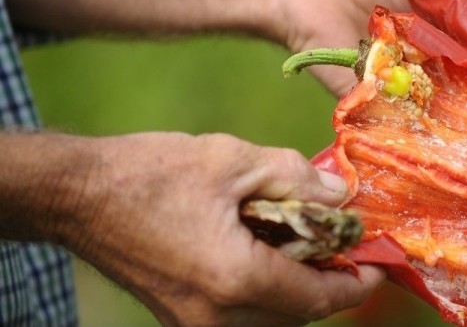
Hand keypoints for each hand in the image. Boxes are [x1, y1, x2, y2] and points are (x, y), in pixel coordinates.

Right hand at [63, 132, 384, 326]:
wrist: (79, 196)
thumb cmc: (152, 173)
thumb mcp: (233, 161)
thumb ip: (296, 178)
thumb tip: (340, 195)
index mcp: (236, 280)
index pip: (319, 297)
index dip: (358, 281)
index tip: (381, 262)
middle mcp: (216, 316)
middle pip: (298, 312)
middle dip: (331, 282)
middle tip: (348, 244)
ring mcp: (194, 322)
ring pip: (272, 317)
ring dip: (300, 287)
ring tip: (316, 244)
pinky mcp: (180, 316)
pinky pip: (243, 313)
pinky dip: (269, 288)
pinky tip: (273, 251)